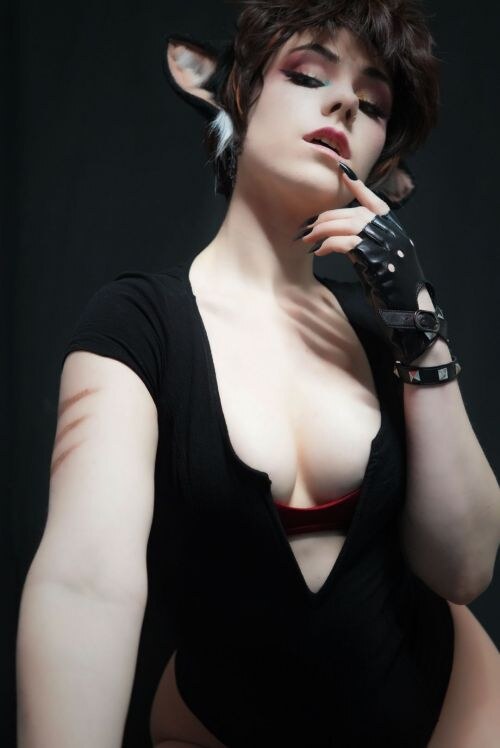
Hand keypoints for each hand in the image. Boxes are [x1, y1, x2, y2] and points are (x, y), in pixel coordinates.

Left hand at [299, 163, 451, 364]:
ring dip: (324, 230)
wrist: (410, 311)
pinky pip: (348, 243)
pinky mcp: (377, 260)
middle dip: (326, 217)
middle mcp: (392, 234)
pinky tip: (320, 252)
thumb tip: (340, 238)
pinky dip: (330, 244)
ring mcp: (386, 245)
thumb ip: (367, 245)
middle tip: (306, 227)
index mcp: (394, 231)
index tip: (344, 170)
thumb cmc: (392, 290)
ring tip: (307, 239)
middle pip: (354, 213)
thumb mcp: (381, 261)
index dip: (359, 185)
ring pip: (349, 224)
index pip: (375, 202)